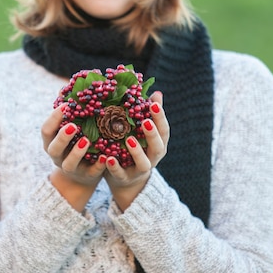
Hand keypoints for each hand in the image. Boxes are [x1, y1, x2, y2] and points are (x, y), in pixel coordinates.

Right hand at [41, 105, 104, 210]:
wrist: (81, 174)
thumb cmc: (74, 142)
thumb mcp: (69, 128)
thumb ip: (68, 111)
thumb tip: (65, 87)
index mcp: (51, 142)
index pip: (46, 130)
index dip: (53, 119)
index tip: (65, 106)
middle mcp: (57, 156)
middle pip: (54, 148)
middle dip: (63, 137)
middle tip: (73, 125)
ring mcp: (71, 168)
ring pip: (69, 164)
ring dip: (77, 152)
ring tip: (87, 140)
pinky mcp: (86, 176)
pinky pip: (91, 173)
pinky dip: (98, 165)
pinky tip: (105, 157)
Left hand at [103, 91, 168, 209]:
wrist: (126, 179)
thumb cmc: (134, 148)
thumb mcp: (141, 132)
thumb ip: (148, 114)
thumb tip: (157, 92)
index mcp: (158, 144)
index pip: (164, 130)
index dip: (160, 118)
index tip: (153, 103)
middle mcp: (152, 158)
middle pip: (157, 147)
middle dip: (152, 134)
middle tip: (145, 121)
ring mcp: (139, 170)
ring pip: (143, 163)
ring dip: (136, 152)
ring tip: (129, 139)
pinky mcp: (124, 178)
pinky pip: (120, 174)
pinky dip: (115, 167)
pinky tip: (108, 158)